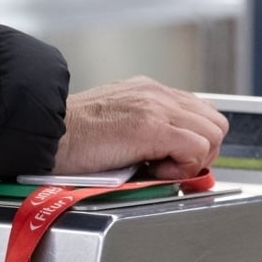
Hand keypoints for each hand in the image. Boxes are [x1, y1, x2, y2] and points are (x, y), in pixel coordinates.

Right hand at [53, 76, 228, 179]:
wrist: (46, 134)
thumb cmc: (70, 138)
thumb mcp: (115, 124)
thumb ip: (145, 131)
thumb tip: (169, 157)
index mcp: (149, 91)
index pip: (200, 114)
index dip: (193, 143)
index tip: (170, 161)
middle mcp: (157, 94)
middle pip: (215, 123)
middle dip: (201, 152)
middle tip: (169, 167)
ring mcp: (156, 107)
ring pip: (213, 134)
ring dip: (193, 159)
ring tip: (159, 168)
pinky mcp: (152, 127)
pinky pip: (197, 149)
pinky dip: (183, 167)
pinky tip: (154, 170)